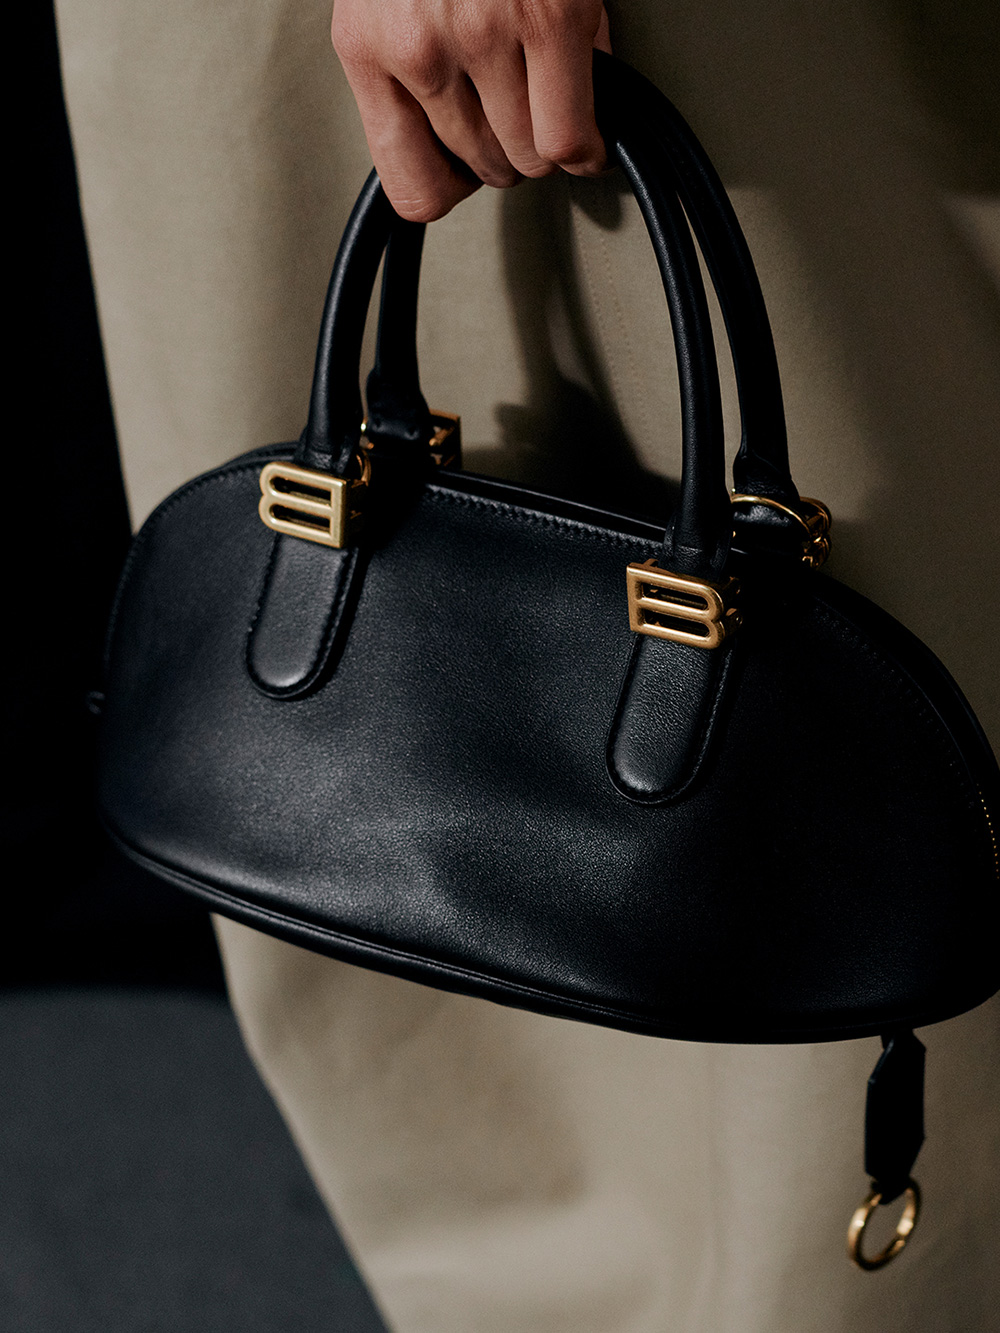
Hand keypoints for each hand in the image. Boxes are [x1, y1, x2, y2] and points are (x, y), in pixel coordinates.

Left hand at [332, 0, 611, 221]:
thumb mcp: (390, 4)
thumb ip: (405, 73)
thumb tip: (448, 161)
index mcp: (366, 44)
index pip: (413, 189)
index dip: (454, 191)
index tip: (472, 178)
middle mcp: (418, 44)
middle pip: (482, 170)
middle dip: (510, 151)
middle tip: (524, 120)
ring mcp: (483, 31)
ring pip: (528, 159)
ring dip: (549, 145)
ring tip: (554, 111)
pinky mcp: (548, 16)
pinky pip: (569, 136)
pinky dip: (589, 147)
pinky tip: (591, 138)